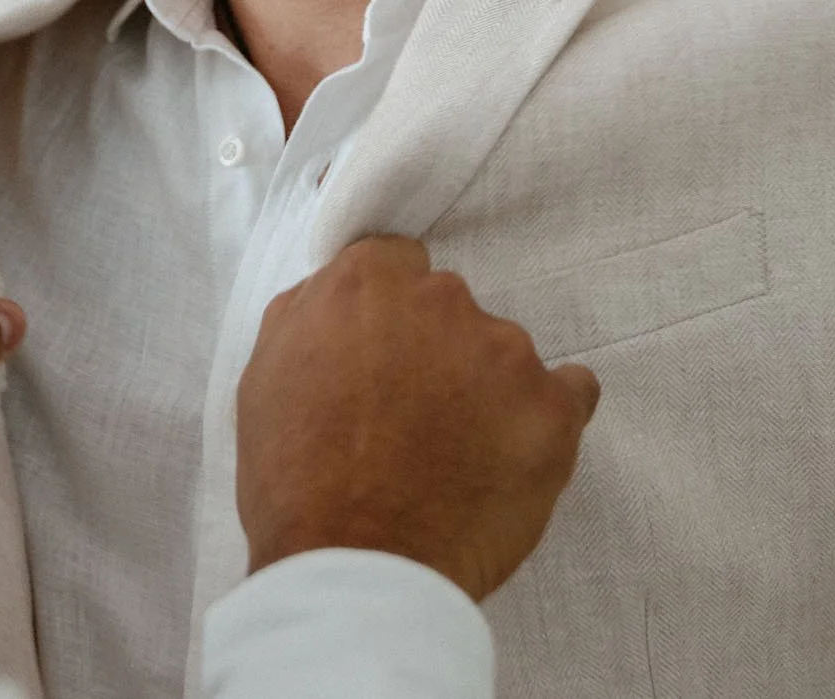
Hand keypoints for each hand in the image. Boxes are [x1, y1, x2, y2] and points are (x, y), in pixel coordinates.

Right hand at [236, 235, 599, 602]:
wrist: (357, 570)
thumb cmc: (297, 486)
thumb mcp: (264, 380)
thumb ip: (307, 319)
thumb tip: (335, 300)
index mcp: (365, 284)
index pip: (394, 263)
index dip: (387, 313)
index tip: (385, 354)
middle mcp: (441, 301)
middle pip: (448, 307)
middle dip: (434, 352)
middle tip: (412, 419)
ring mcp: (505, 352)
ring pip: (502, 355)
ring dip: (485, 391)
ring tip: (456, 461)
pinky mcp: (553, 409)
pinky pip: (571, 393)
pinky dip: (546, 419)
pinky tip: (514, 459)